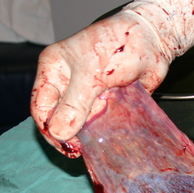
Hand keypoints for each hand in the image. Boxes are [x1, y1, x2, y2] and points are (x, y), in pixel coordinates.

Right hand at [30, 11, 170, 154]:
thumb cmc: (119, 45)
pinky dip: (99, 135)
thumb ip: (75, 104)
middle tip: (78, 151)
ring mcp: (86, 94)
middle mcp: (67, 83)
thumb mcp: (92, 75)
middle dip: (65, 136)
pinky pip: (98, 124)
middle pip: (57, 118)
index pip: (40, 105)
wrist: (153, 41)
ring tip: (91, 149)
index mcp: (54, 69)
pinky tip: (103, 144)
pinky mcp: (105, 103)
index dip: (48, 128)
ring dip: (83, 138)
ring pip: (78, 124)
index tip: (65, 144)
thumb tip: (58, 133)